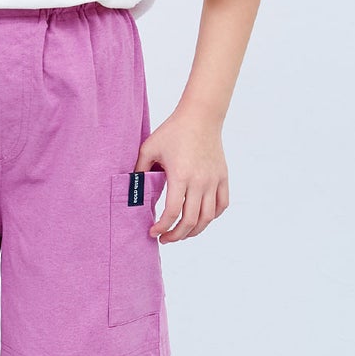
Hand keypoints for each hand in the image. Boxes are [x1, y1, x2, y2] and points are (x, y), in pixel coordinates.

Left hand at [132, 108, 228, 242]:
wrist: (201, 116)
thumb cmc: (172, 131)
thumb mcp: (149, 149)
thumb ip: (139, 172)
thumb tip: (131, 193)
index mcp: (180, 175)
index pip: (172, 212)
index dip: (161, 228)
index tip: (153, 232)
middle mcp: (200, 181)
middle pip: (190, 221)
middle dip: (176, 235)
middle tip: (164, 239)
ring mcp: (214, 180)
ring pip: (208, 218)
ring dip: (194, 231)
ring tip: (181, 233)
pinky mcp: (222, 177)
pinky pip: (221, 205)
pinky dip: (211, 218)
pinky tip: (199, 219)